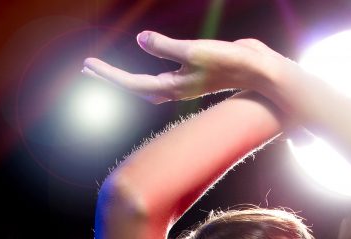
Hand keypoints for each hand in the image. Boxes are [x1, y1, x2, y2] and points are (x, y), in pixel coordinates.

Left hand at [82, 31, 282, 103]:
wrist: (262, 71)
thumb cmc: (230, 63)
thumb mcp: (195, 50)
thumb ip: (167, 46)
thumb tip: (140, 39)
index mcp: (175, 86)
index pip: (134, 84)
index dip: (110, 75)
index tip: (88, 65)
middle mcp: (178, 87)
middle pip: (138, 88)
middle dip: (114, 79)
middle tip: (89, 68)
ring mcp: (188, 81)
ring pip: (151, 85)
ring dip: (129, 78)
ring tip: (110, 70)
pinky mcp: (198, 71)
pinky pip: (165, 74)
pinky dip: (151, 70)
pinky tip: (149, 59)